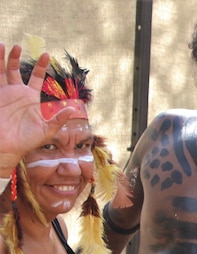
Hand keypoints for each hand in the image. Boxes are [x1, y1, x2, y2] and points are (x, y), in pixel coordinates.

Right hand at [0, 44, 73, 177]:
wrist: (7, 148)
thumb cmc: (27, 141)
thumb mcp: (46, 130)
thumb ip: (58, 119)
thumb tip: (73, 110)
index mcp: (31, 98)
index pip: (37, 78)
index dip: (42, 66)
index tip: (47, 54)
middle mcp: (17, 93)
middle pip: (15, 69)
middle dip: (16, 57)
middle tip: (20, 45)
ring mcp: (4, 93)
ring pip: (3, 71)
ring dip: (3, 58)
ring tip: (5, 45)